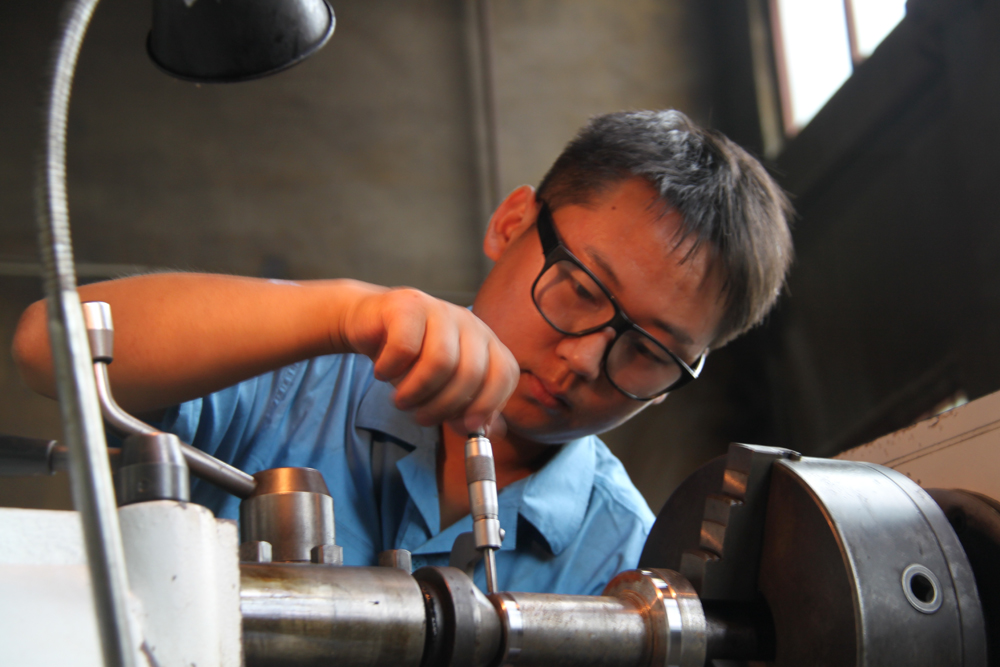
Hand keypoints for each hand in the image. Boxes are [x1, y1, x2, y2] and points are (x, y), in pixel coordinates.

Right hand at [339, 287, 517, 432]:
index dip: (488, 405)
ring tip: (401, 399)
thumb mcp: (441, 387)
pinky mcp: (408, 305)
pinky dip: (391, 370)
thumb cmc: (410, 359)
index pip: (504, 373)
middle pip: (471, 372)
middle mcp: (468, 322)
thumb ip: (466, 408)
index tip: (465, 428)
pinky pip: (405, 348)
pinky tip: (383, 372)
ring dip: (416, 392)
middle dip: (444, 406)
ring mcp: (439, 310)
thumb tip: (484, 432)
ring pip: (440, 361)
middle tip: (421, 418)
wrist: (368, 323)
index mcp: (485, 341)